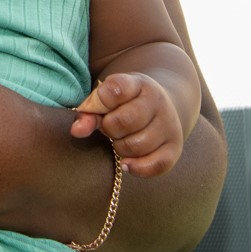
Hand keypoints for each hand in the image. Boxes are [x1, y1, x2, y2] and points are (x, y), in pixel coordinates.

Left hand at [69, 74, 184, 178]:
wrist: (161, 105)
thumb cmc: (124, 103)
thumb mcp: (107, 99)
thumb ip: (88, 112)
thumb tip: (76, 131)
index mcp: (138, 83)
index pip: (115, 90)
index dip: (100, 102)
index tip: (99, 107)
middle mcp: (158, 102)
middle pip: (124, 121)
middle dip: (109, 128)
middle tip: (110, 126)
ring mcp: (169, 126)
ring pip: (136, 146)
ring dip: (120, 147)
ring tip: (121, 139)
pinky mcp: (174, 149)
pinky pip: (155, 165)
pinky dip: (136, 167)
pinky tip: (126, 162)